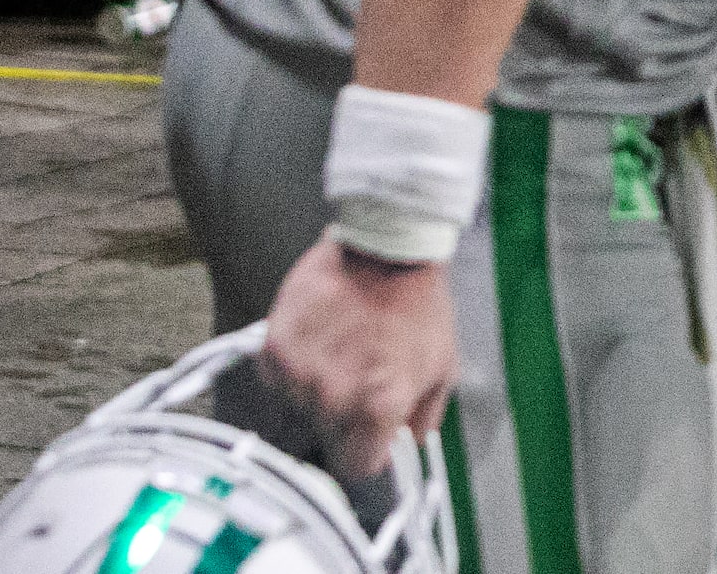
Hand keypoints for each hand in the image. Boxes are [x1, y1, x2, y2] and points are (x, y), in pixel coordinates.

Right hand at [262, 237, 455, 480]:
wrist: (388, 248)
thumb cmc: (419, 306)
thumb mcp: (442, 368)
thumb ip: (420, 421)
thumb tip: (398, 453)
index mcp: (378, 407)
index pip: (357, 467)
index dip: (364, 452)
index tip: (367, 437)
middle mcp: (334, 398)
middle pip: (326, 437)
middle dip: (343, 417)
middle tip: (359, 376)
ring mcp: (300, 375)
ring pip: (298, 408)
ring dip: (316, 390)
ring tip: (342, 349)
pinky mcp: (274, 350)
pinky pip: (277, 379)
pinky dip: (293, 365)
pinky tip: (320, 338)